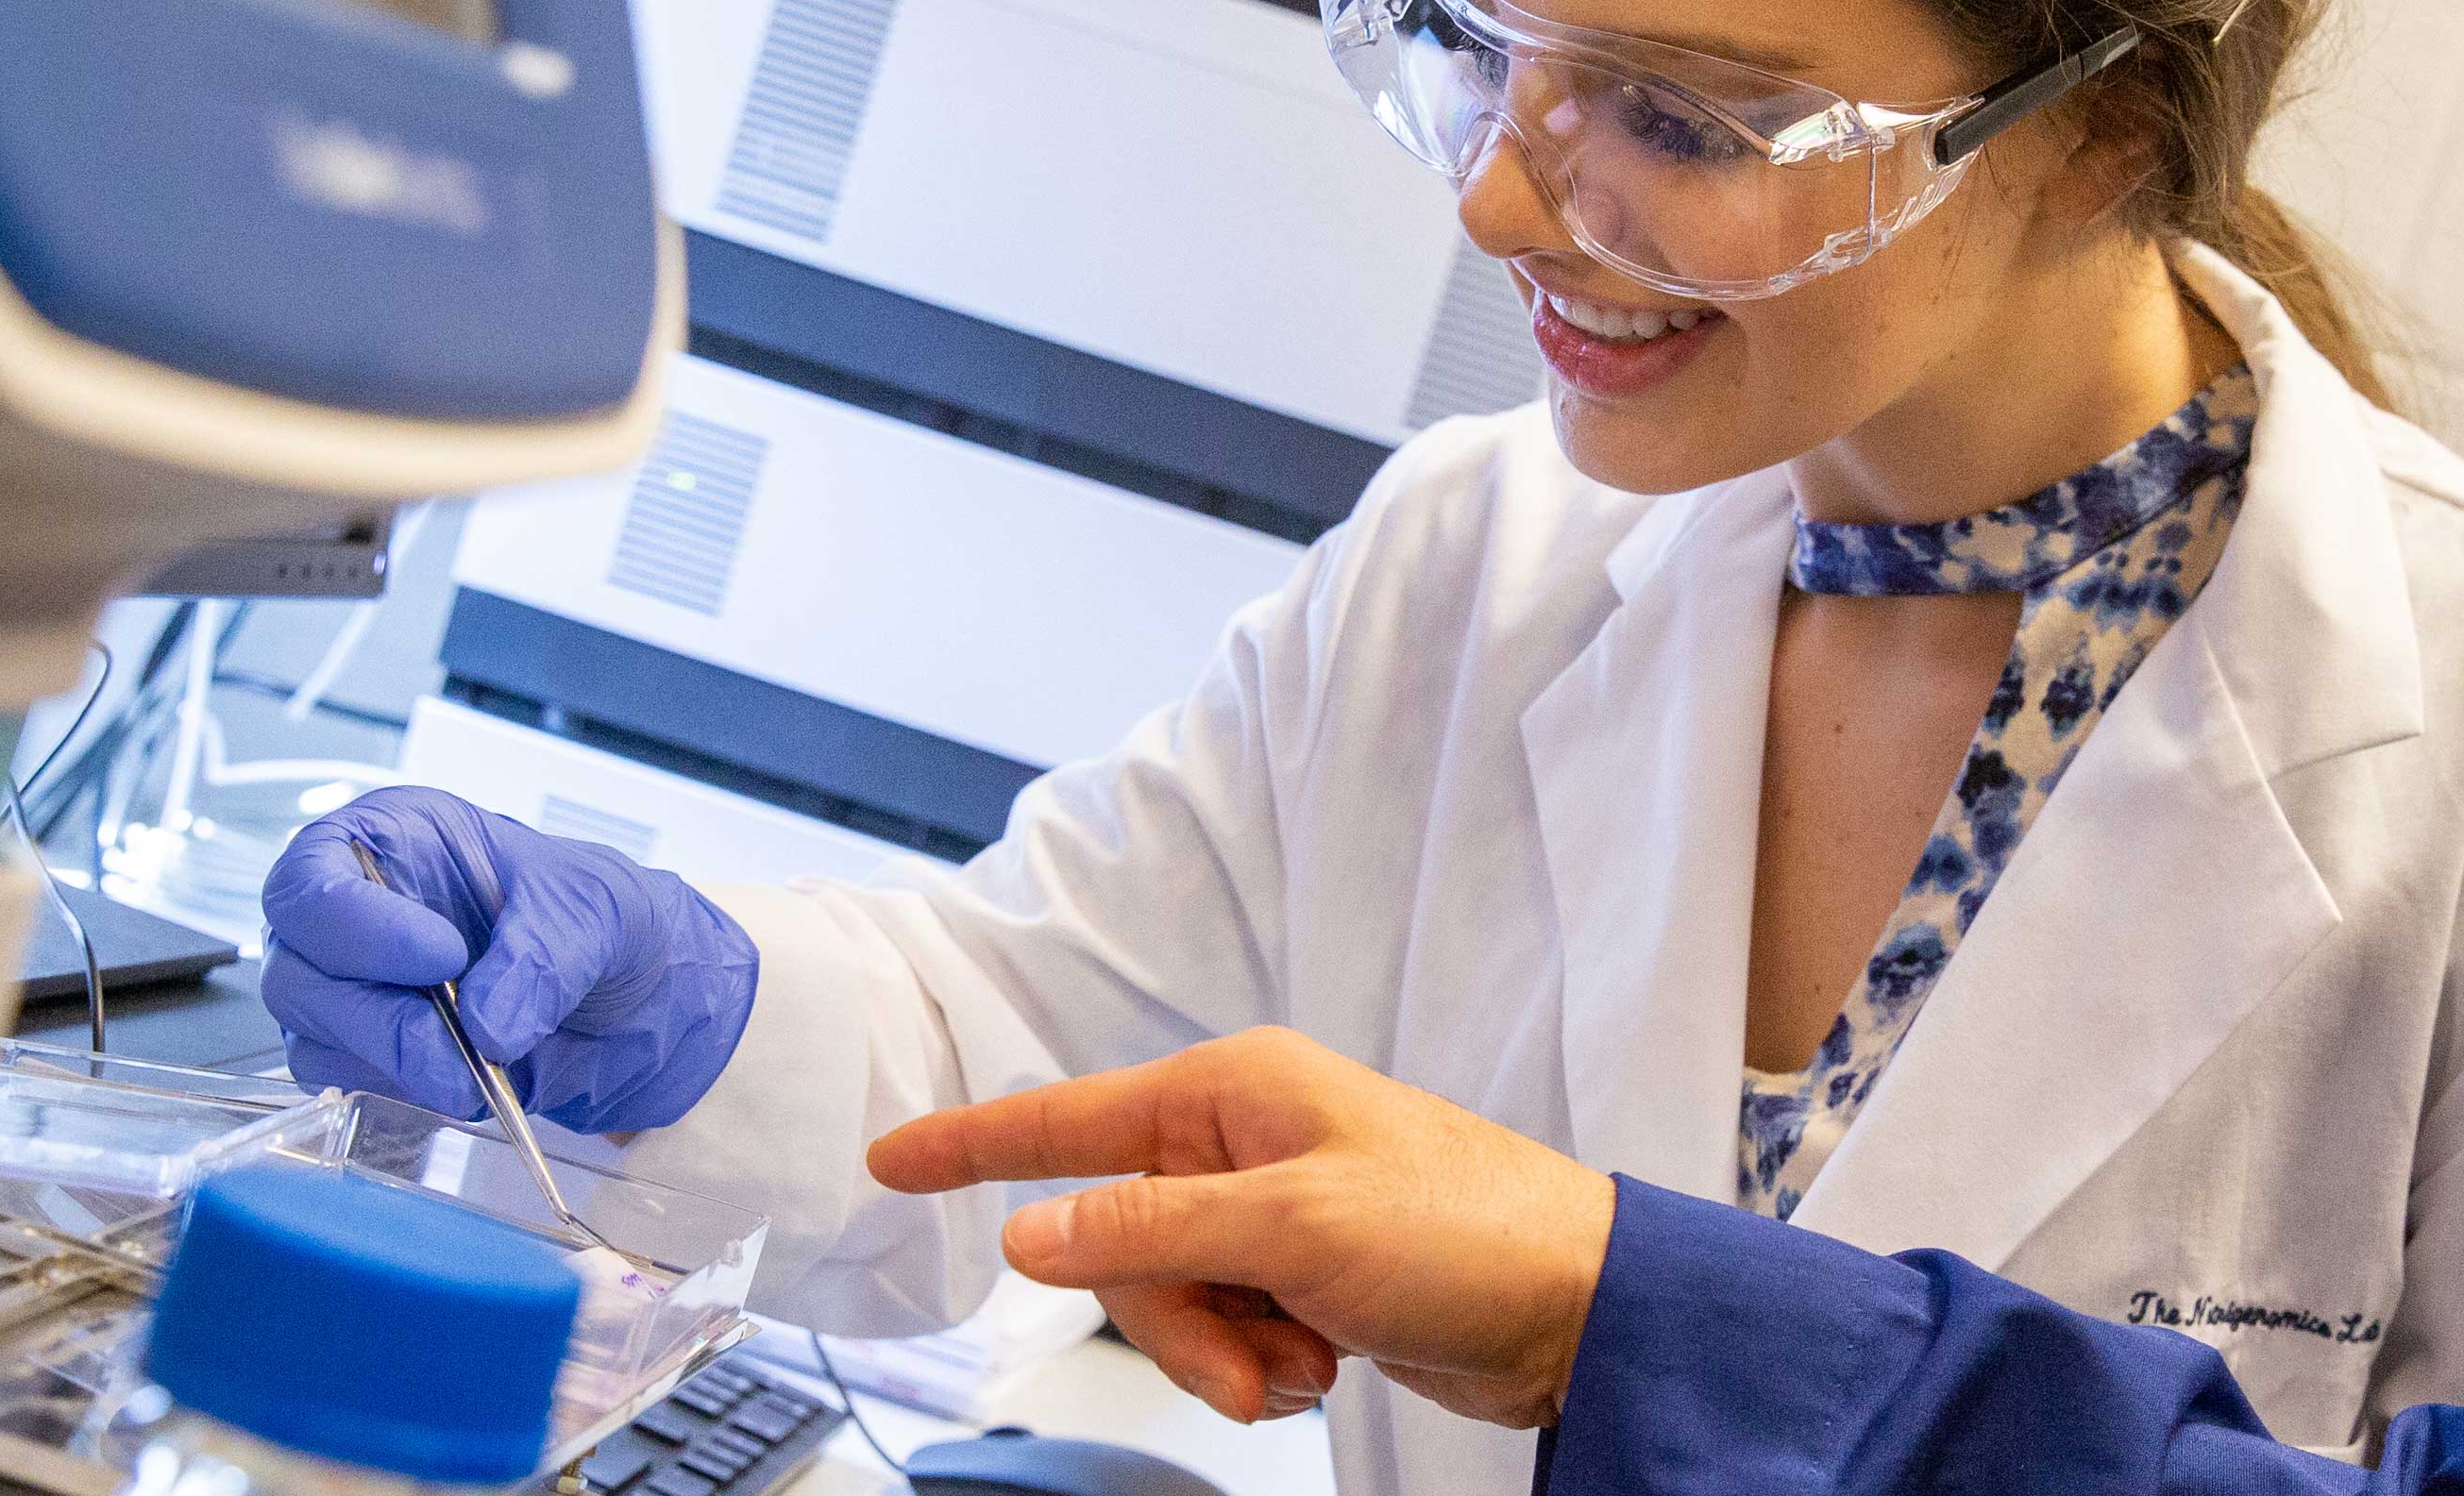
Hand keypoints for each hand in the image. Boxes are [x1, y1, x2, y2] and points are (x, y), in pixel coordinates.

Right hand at [259, 788, 760, 1133]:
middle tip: (461, 1049)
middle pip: (295, 968)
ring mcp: (351, 983)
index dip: (357, 924)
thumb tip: (486, 1027)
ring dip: (391, 1063)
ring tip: (475, 1076)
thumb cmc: (598, 919)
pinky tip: (462, 1084)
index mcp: (394, 839)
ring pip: (311, 1033)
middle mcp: (354, 908)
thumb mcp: (597, 912)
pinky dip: (399, 1091)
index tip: (443, 958)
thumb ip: (543, 957)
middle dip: (377, 1017)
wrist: (630, 995)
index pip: (312, 877)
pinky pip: (343, 1080)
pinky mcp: (366, 1050)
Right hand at [867, 1028, 1615, 1429]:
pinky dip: (1265, 1367)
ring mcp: (1269, 1215)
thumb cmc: (1467, 1230)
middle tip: (1254, 1351)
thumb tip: (1031, 1234)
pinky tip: (1329, 1359)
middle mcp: (1241, 1145)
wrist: (1576, 1307)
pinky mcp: (1298, 1278)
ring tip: (1309, 1356)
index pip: (1065, 1120)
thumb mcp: (1294, 1226)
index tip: (887, 1160)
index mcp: (1231, 1095)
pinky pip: (1223, 1337)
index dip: (970, 1145)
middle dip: (1174, 1324)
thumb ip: (1151, 1228)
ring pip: (1165, 1307)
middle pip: (1113, 1247)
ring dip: (1226, 1356)